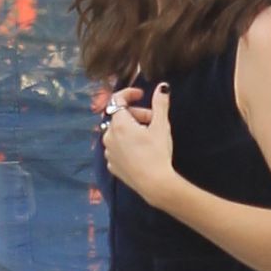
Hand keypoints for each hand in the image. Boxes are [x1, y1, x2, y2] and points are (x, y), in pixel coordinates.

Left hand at [102, 83, 175, 204]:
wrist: (154, 184)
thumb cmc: (157, 153)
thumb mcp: (162, 126)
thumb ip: (160, 104)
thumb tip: (162, 86)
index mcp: (119, 124)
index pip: (117, 99)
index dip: (129, 93)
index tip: (141, 95)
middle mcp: (109, 136)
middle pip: (120, 117)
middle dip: (136, 113)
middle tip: (153, 120)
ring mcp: (108, 152)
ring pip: (117, 132)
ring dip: (131, 129)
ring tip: (147, 137)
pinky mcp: (112, 165)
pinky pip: (117, 148)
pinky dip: (126, 144)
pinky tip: (140, 150)